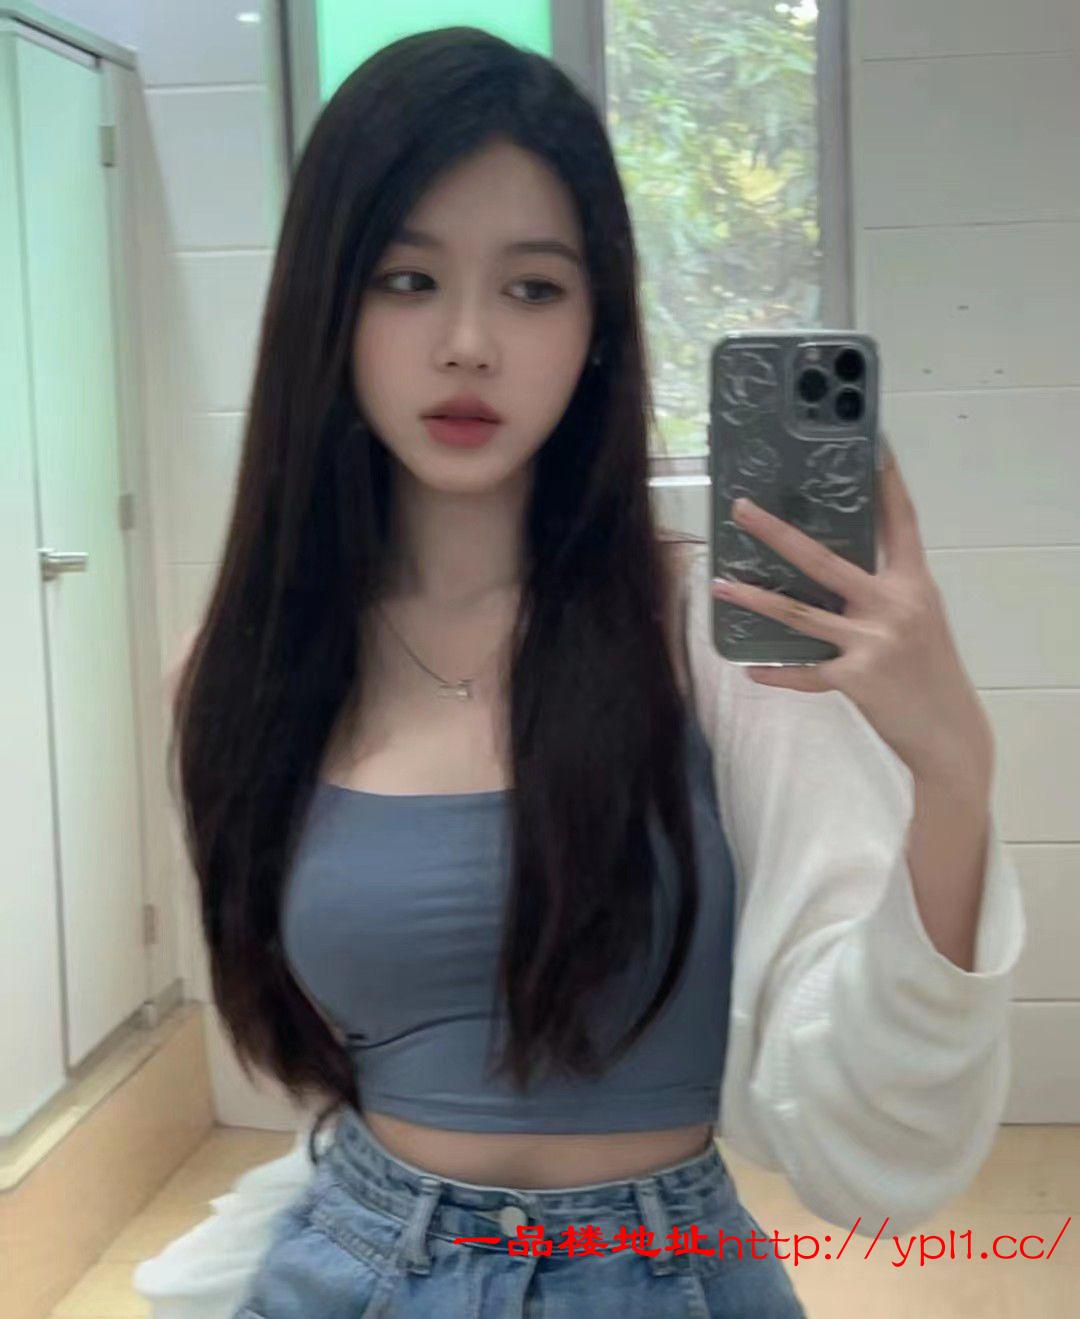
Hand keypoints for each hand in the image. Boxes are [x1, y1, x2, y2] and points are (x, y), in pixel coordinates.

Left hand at [711, 434, 993, 785]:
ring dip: (754, 599)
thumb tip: (829, 571)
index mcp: (914, 583)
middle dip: (777, 532)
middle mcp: (895, 605)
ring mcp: (874, 641)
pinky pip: (805, 671)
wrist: (950, 735)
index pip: (901, 521)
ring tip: (718, 585)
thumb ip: (883, 593)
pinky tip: (751, 668)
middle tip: (740, 508)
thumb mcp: (918, 621)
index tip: (872, 443)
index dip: (887, 481)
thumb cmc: (930, 673)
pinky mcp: (857, 678)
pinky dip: (778, 671)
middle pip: (824, 559)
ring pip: (799, 612)